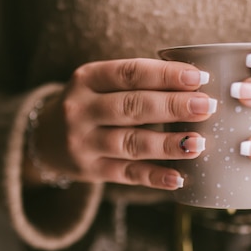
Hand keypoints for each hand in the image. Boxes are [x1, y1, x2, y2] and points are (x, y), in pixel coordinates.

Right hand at [27, 58, 216, 188]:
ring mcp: (83, 142)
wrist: (43, 137)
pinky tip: (178, 178)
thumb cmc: (90, 104)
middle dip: (172, 106)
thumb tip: (196, 84)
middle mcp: (81, 109)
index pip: (129, 72)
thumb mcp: (100, 84)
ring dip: (166, 144)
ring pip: (130, 143)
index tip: (199, 77)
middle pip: (131, 107)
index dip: (165, 75)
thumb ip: (137, 82)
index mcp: (87, 78)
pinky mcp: (90, 170)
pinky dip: (154, 177)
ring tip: (198, 143)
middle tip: (206, 107)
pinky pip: (126, 174)